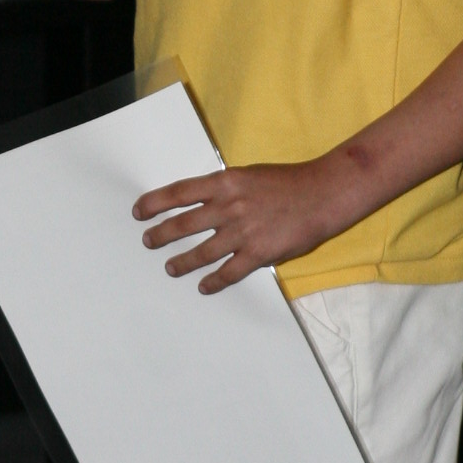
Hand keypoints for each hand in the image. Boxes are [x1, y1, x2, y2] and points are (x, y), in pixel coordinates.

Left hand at [135, 156, 354, 293]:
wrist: (323, 193)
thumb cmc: (288, 182)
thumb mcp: (249, 175)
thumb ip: (224, 190)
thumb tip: (201, 203)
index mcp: (224, 183)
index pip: (178, 193)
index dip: (154, 203)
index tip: (139, 212)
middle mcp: (228, 207)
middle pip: (182, 224)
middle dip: (161, 235)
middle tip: (148, 242)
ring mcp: (242, 231)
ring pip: (201, 252)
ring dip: (182, 262)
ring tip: (171, 268)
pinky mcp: (258, 253)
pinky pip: (228, 272)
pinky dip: (213, 281)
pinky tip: (204, 286)